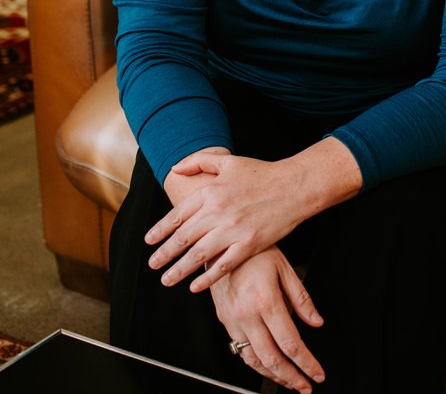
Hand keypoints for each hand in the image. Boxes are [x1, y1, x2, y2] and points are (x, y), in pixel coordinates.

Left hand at [147, 151, 306, 290]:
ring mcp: (233, 230)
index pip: (177, 215)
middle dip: (164, 254)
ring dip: (179, 270)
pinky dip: (208, 278)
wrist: (294, 185)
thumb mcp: (228, 161)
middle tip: (153, 265)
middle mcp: (218, 211)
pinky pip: (223, 265)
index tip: (150, 241)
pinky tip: (196, 286)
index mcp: (211, 191)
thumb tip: (176, 167)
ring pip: (198, 255)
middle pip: (183, 238)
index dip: (160, 230)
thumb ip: (199, 162)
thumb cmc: (262, 172)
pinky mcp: (249, 244)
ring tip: (166, 280)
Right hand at [209, 246, 324, 393]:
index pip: (290, 343)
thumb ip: (301, 298)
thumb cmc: (253, 250)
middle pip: (272, 359)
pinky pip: (240, 350)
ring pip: (253, 360)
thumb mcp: (284, 267)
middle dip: (292, 378)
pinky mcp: (224, 320)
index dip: (306, 363)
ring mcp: (233, 320)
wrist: (219, 243)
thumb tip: (316, 322)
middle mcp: (247, 314)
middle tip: (305, 386)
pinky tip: (267, 366)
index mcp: (265, 300)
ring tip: (289, 381)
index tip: (317, 373)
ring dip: (273, 375)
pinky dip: (255, 363)